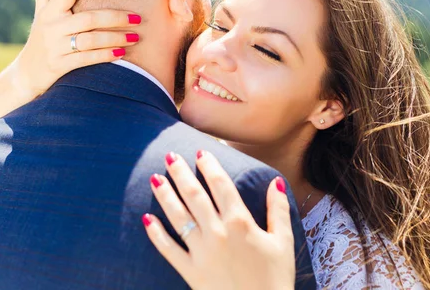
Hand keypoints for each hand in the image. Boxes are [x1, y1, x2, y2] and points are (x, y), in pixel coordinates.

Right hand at [10, 0, 142, 97]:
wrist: (26, 73)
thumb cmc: (41, 37)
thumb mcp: (40, 12)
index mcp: (49, 11)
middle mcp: (51, 27)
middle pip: (88, 18)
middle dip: (115, 17)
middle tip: (138, 17)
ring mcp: (54, 48)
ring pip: (90, 40)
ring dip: (115, 38)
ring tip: (135, 37)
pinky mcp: (59, 66)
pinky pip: (86, 59)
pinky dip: (105, 55)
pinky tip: (122, 54)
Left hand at [142, 150, 294, 289]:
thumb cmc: (275, 278)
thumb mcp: (283, 241)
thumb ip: (278, 209)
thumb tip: (275, 181)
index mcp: (240, 222)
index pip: (220, 185)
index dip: (209, 166)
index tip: (200, 152)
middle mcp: (217, 232)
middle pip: (195, 195)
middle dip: (180, 173)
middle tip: (170, 156)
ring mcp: (201, 252)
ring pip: (178, 216)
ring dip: (165, 195)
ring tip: (155, 177)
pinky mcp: (190, 271)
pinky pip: (168, 249)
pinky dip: (156, 233)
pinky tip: (147, 218)